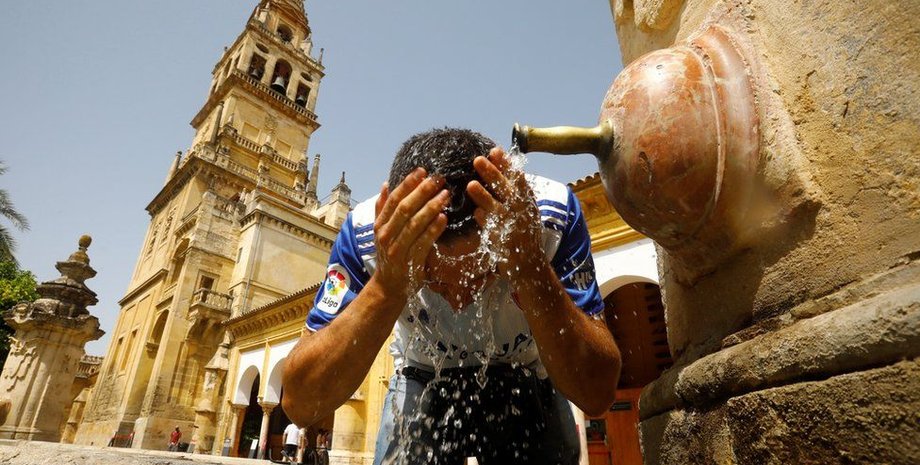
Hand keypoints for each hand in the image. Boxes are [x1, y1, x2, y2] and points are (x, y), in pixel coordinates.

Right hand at [373, 167, 449, 301]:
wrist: (388, 286)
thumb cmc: (389, 255)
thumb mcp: (382, 231)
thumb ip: (383, 208)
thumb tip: (386, 184)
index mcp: (380, 225)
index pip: (394, 199)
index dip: (408, 184)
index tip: (422, 170)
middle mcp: (387, 235)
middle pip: (405, 209)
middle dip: (422, 191)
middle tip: (438, 179)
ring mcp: (397, 249)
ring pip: (415, 224)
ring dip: (431, 207)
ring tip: (445, 194)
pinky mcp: (410, 262)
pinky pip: (423, 243)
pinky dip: (433, 230)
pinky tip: (444, 218)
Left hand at [467, 147, 544, 278]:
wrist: (529, 263)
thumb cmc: (523, 233)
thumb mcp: (524, 209)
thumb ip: (513, 191)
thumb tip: (501, 167)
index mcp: (527, 200)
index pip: (517, 177)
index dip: (506, 164)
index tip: (495, 150)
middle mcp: (522, 211)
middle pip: (507, 188)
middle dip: (493, 173)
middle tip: (478, 159)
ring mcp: (514, 225)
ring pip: (497, 207)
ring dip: (484, 196)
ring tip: (471, 185)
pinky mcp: (505, 240)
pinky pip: (492, 227)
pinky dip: (484, 219)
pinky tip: (477, 212)